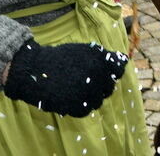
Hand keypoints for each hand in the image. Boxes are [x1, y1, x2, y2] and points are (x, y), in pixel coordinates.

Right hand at [2, 38, 127, 116]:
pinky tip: (72, 96)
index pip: (118, 70)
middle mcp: (97, 76)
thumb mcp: (85, 51)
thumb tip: (124, 60)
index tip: (102, 71)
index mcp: (100, 61)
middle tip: (85, 80)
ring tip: (78, 88)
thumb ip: (105, 57)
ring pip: (99, 100)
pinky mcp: (76, 106)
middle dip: (102, 84)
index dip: (111, 71)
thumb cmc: (61, 58)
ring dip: (92, 96)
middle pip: (109, 86)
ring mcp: (87, 92)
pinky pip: (87, 109)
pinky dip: (82, 105)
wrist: (34, 70)